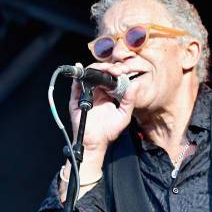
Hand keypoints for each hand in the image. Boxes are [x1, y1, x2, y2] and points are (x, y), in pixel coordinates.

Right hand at [59, 61, 140, 202]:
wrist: (95, 143)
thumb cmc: (110, 131)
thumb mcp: (124, 114)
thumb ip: (129, 100)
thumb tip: (135, 84)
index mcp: (108, 95)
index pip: (111, 78)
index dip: (116, 72)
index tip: (122, 70)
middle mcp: (97, 93)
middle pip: (99, 74)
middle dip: (106, 68)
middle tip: (114, 69)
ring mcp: (86, 96)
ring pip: (88, 77)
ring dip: (95, 70)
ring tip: (104, 69)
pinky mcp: (76, 101)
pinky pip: (75, 87)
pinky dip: (79, 78)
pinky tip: (83, 72)